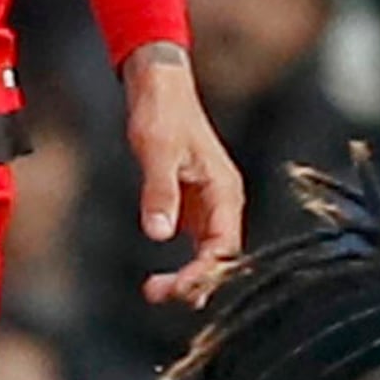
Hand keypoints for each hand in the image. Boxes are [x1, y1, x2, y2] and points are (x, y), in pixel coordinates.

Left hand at [120, 43, 246, 303]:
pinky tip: (160, 277)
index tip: (176, 287)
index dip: (205, 272)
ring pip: (209, 254)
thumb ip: (159, 193)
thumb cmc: (163, 114)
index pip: (224, 246)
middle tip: (157, 292)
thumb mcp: (157, 151)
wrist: (160, 86)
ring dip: (187, 276)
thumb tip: (159, 235)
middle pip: (220, 257)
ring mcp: (209, 205)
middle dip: (195, 281)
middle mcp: (223, 202)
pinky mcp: (193, 204)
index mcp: (225, 191)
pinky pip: (195, 244)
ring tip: (155, 291)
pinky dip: (181, 263)